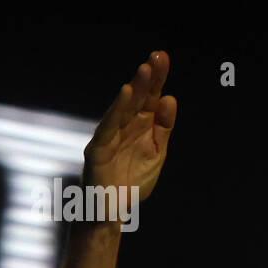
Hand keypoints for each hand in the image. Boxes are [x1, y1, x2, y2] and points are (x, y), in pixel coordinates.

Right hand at [82, 51, 176, 200]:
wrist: (112, 211)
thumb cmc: (131, 181)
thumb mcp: (156, 153)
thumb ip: (163, 128)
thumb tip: (170, 98)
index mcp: (139, 126)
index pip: (149, 98)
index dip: (157, 79)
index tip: (164, 58)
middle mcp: (123, 126)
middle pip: (137, 98)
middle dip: (148, 78)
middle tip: (158, 56)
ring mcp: (109, 136)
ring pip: (123, 108)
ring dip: (135, 89)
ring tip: (145, 70)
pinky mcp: (97, 150)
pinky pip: (108, 126)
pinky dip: (117, 110)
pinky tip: (126, 93)